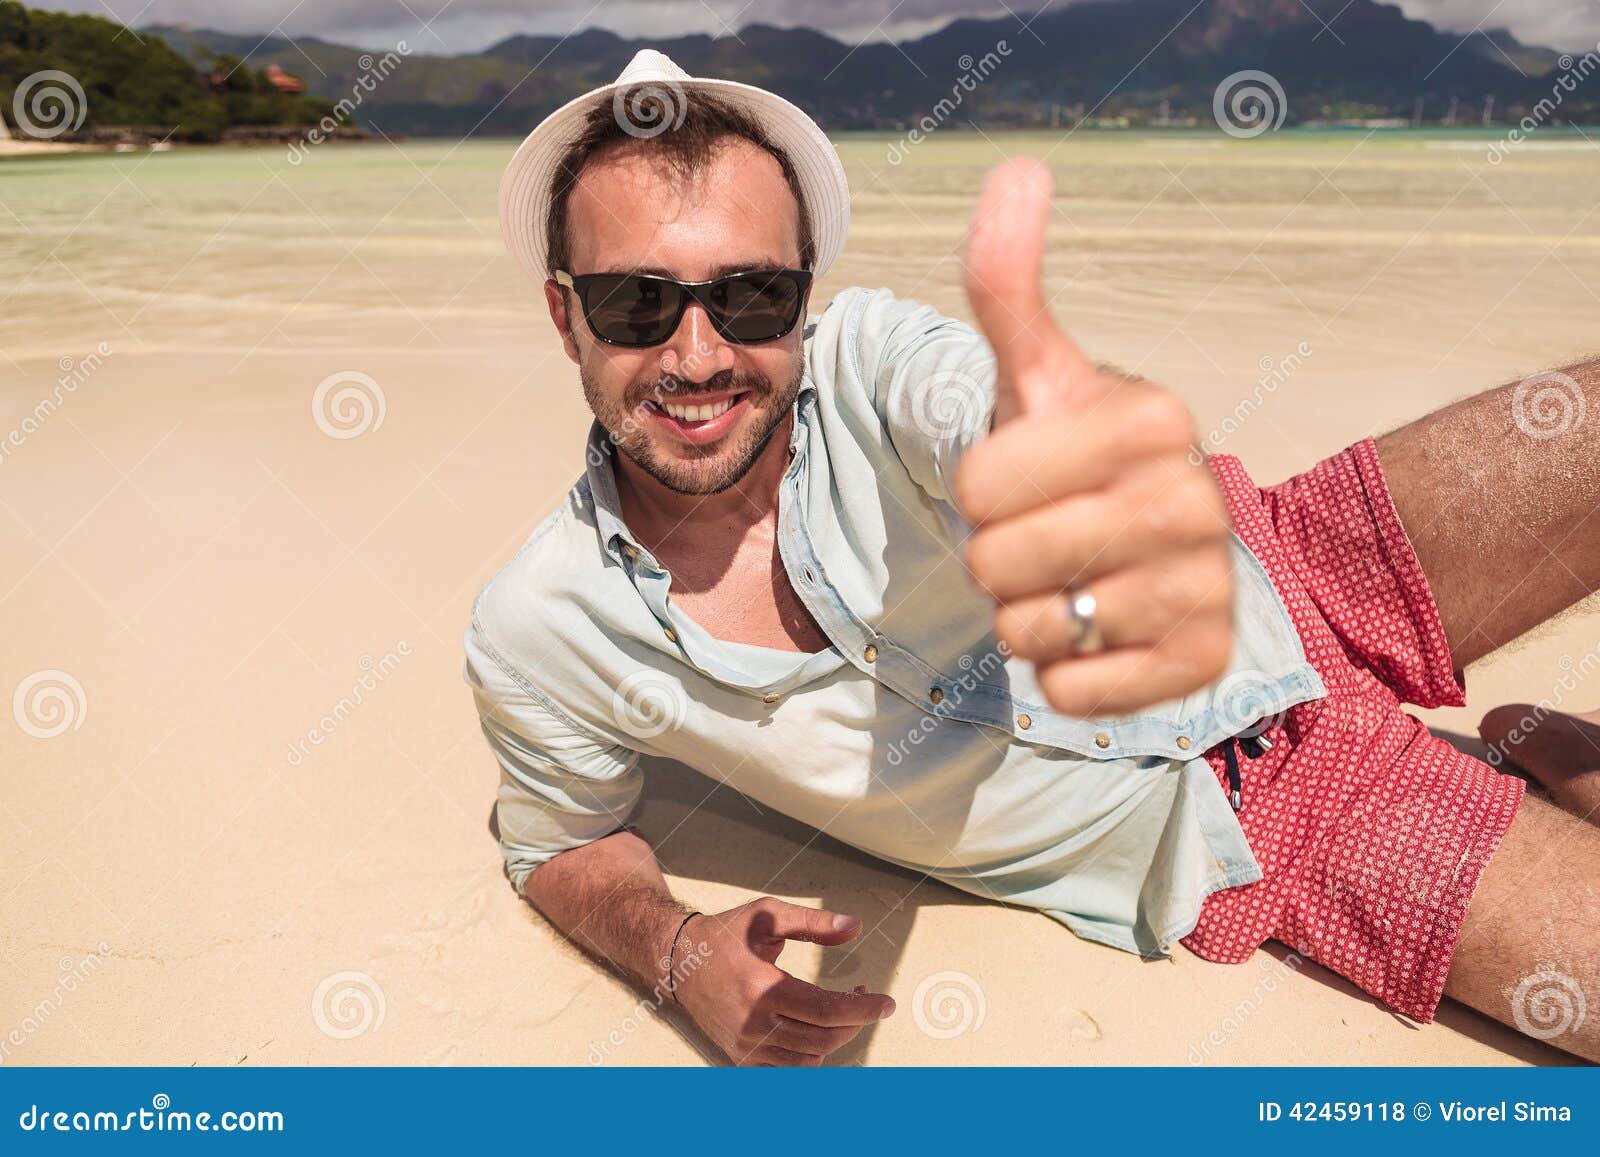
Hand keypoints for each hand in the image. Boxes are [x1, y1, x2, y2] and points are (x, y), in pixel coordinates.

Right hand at [672, 897, 895, 1065]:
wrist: (677, 961)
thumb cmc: (723, 935)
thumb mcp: (767, 916)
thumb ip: (813, 922)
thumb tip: (855, 928)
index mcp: (761, 988)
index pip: (826, 1011)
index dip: (864, 1009)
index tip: (886, 1002)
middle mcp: (753, 1024)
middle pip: (823, 1039)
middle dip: (855, 1022)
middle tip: (867, 1000)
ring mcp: (746, 1045)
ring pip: (809, 1060)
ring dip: (835, 1038)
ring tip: (843, 1011)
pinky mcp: (741, 1056)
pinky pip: (788, 1069)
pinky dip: (811, 1055)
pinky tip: (818, 1030)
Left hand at [952, 158, 1233, 716]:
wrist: (1144, 543)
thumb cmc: (1074, 453)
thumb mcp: (1036, 370)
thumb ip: (1009, 283)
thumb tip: (1017, 170)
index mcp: (1152, 417)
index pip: (978, 481)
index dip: (978, 487)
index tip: (1026, 475)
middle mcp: (1196, 500)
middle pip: (996, 561)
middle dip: (994, 555)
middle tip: (1043, 534)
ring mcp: (1207, 588)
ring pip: (1027, 631)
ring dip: (1025, 615)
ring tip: (1070, 580)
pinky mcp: (1201, 666)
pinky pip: (1071, 692)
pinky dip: (1063, 673)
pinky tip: (1098, 632)